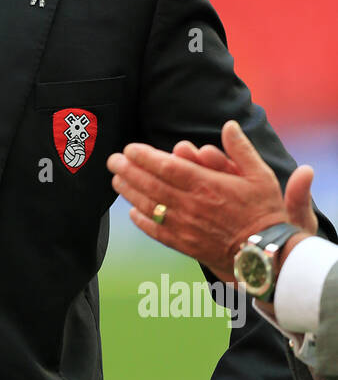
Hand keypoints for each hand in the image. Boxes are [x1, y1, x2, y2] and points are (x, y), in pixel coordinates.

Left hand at [107, 120, 309, 282]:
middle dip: (129, 170)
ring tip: (116, 180)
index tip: (130, 148)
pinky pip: (157, 232)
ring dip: (130, 192)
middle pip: (151, 184)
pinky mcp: (185, 245)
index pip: (167, 167)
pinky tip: (133, 212)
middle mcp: (191, 205)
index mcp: (207, 185)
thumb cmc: (264, 212)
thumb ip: (241, 149)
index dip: (145, 157)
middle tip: (113, 160)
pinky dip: (142, 221)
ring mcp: (186, 227)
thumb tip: (228, 125)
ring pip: (150, 206)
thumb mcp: (261, 175)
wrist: (266, 254)